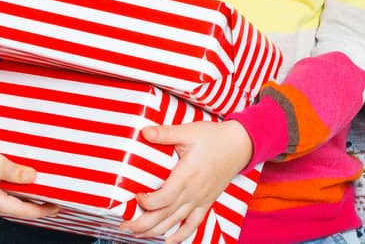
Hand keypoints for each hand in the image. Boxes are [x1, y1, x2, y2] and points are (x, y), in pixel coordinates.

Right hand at [0, 140, 58, 219]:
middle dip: (27, 204)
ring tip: (29, 193)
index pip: (20, 210)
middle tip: (47, 200)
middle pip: (8, 208)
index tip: (55, 208)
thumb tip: (34, 177)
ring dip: (12, 199)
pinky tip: (7, 188)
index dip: (39, 210)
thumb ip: (15, 172)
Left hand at [123, 120, 251, 242]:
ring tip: (138, 235)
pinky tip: (169, 241)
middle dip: (143, 224)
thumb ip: (165, 133)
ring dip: (156, 231)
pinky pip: (194, 224)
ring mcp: (200, 200)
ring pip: (176, 223)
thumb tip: (144, 132)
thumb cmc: (214, 137)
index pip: (164, 198)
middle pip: (165, 215)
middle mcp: (193, 192)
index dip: (147, 202)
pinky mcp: (206, 202)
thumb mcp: (188, 131)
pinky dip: (181, 235)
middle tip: (125, 226)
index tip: (135, 197)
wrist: (240, 145)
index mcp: (187, 176)